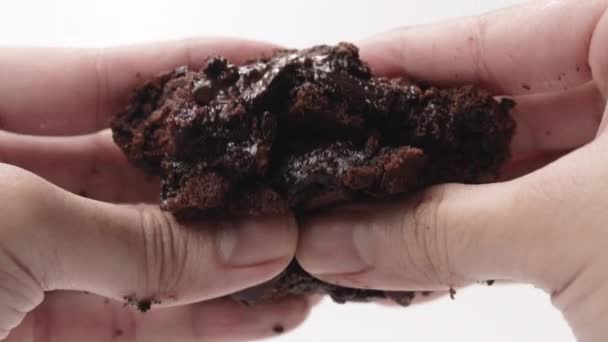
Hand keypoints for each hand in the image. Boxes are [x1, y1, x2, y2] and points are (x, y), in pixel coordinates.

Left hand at [0, 38, 309, 340]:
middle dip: (221, 181)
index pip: (97, 77)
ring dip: (224, 264)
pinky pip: (130, 320)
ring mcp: (22, 262)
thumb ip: (136, 239)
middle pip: (135, 171)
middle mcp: (5, 187)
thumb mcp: (12, 225)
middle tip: (294, 181)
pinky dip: (195, 321)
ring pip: (144, 254)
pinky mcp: (38, 330)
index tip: (264, 67)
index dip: (185, 67)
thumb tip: (257, 240)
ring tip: (297, 257)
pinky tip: (258, 312)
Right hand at [297, 0, 607, 339]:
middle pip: (493, 103)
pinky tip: (414, 250)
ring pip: (508, 166)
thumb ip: (442, 231)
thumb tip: (332, 240)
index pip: (496, 33)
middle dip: (409, 141)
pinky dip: (475, 235)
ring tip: (358, 213)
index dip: (405, 59)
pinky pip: (530, 214)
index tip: (335, 78)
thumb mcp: (573, 230)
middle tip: (334, 157)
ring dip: (434, 200)